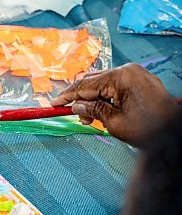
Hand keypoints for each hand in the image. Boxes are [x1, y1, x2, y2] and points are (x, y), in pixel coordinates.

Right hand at [51, 63, 178, 146]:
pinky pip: (115, 85)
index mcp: (120, 77)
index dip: (67, 96)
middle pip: (93, 81)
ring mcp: (135, 74)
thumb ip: (93, 111)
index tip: (54, 103)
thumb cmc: (148, 129)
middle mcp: (128, 71)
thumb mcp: (114, 122)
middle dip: (80, 98)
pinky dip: (104, 97)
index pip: (85, 85)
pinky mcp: (139, 81)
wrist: (174, 132)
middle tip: (70, 113)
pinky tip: (100, 111)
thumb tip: (77, 107)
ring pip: (103, 84)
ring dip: (92, 99)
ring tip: (88, 118)